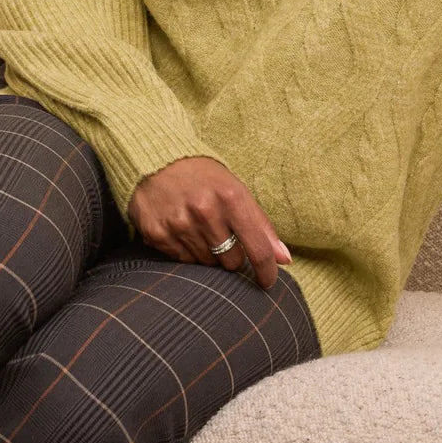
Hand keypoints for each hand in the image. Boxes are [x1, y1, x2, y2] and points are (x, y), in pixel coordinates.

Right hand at [127, 156, 291, 290]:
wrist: (157, 161)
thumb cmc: (204, 177)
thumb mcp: (236, 190)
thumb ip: (261, 225)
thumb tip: (284, 259)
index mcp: (231, 197)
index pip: (257, 249)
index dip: (267, 271)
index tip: (268, 281)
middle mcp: (205, 211)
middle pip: (232, 261)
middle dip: (232, 255)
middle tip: (222, 236)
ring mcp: (179, 224)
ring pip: (206, 263)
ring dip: (208, 252)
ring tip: (199, 229)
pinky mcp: (157, 233)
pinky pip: (182, 260)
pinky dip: (186, 250)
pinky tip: (181, 230)